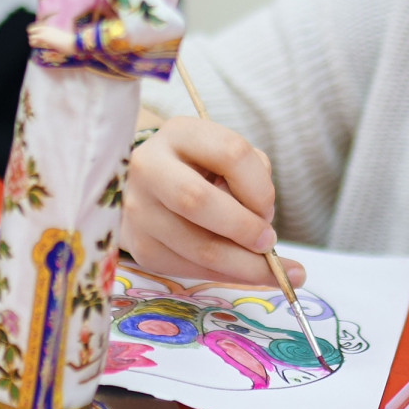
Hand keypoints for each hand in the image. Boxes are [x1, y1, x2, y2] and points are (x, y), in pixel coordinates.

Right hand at [121, 115, 305, 287]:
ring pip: (198, 247)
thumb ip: (250, 178)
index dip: (259, 187)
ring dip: (243, 265)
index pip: (231, 153)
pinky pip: (189, 268)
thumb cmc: (200, 169)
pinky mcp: (141, 246)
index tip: (269, 209)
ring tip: (269, 270)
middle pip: (198, 201)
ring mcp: (139, 210)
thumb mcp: (224, 157)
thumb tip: (264, 230)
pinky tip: (242, 272)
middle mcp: (149, 168)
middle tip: (269, 244)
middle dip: (243, 228)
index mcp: (180, 134)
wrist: (147, 185)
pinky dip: (224, 274)